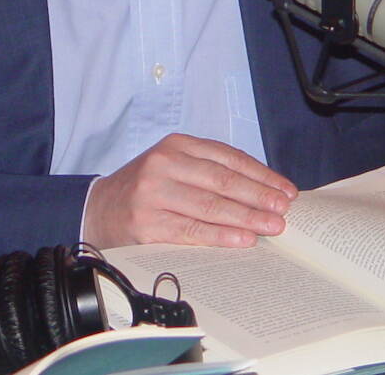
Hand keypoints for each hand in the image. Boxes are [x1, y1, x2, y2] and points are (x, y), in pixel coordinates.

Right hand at [82, 133, 295, 248]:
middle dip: (259, 197)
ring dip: (247, 218)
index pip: (228, 158)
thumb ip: (210, 171)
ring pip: (210, 206)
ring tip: (273, 227)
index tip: (285, 190)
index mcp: (176, 145)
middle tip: (284, 210)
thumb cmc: (146, 188)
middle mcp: (163, 164)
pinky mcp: (147, 222)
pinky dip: (221, 236)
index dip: (261, 175)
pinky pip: (192, 230)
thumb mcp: (173, 166)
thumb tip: (263, 190)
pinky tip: (243, 240)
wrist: (98, 208)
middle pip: (222, 181)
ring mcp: (154, 193)